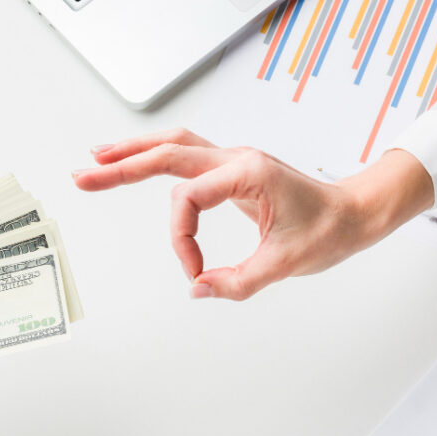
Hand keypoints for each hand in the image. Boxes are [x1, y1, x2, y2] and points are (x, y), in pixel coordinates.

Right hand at [73, 129, 433, 299]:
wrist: (353, 213)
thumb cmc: (329, 230)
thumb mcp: (287, 263)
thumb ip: (238, 281)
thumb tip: (197, 290)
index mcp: (248, 173)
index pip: (188, 198)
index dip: (182, 239)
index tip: (194, 271)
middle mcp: (235, 158)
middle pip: (166, 152)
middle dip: (121, 165)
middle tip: (83, 176)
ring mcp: (231, 160)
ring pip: (172, 145)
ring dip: (133, 152)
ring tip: (96, 159)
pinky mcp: (229, 170)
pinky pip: (184, 155)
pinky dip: (154, 156)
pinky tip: (133, 160)